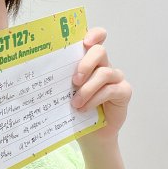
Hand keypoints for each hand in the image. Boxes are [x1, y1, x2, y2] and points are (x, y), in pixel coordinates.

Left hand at [71, 27, 131, 141]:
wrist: (90, 133)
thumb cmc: (76, 108)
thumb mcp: (66, 91)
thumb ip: (62, 79)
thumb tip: (43, 72)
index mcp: (89, 60)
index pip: (97, 38)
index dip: (94, 34)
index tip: (85, 42)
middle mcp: (104, 65)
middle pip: (100, 51)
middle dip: (86, 63)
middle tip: (74, 80)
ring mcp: (115, 78)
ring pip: (104, 73)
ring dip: (87, 88)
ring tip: (75, 103)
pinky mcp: (123, 91)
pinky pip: (111, 89)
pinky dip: (95, 99)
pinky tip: (85, 108)